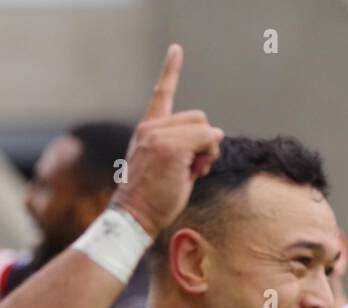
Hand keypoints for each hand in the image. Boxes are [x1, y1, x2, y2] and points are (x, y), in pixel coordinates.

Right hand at [112, 44, 223, 237]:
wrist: (133, 217)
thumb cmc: (152, 200)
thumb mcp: (170, 169)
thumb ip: (189, 149)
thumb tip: (215, 137)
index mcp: (147, 130)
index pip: (161, 95)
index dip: (170, 71)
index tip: (177, 50)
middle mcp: (150, 128)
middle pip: (198, 117)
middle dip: (203, 141)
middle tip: (194, 167)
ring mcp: (159, 136)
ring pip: (204, 128)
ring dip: (207, 151)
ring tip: (190, 173)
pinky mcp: (171, 147)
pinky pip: (207, 139)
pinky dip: (208, 156)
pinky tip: (192, 173)